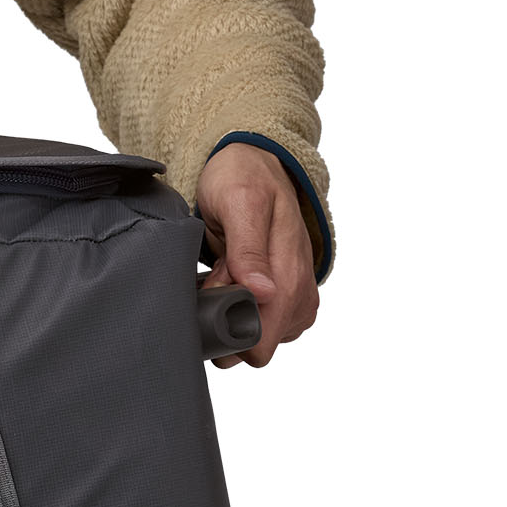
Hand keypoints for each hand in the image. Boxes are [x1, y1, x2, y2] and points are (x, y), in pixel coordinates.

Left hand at [195, 144, 318, 367]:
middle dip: (226, 321)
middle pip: (256, 343)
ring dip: (230, 311)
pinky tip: (226, 279)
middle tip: (211, 279)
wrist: (254, 162)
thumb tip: (263, 293)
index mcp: (290, 275)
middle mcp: (299, 293)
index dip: (228, 335)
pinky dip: (237, 305)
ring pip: (256, 333)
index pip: (263, 342)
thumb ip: (248, 250)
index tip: (207, 307)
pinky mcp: (286, 295)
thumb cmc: (244, 179)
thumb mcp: (239, 204)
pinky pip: (259, 319)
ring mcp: (294, 297)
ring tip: (219, 273)